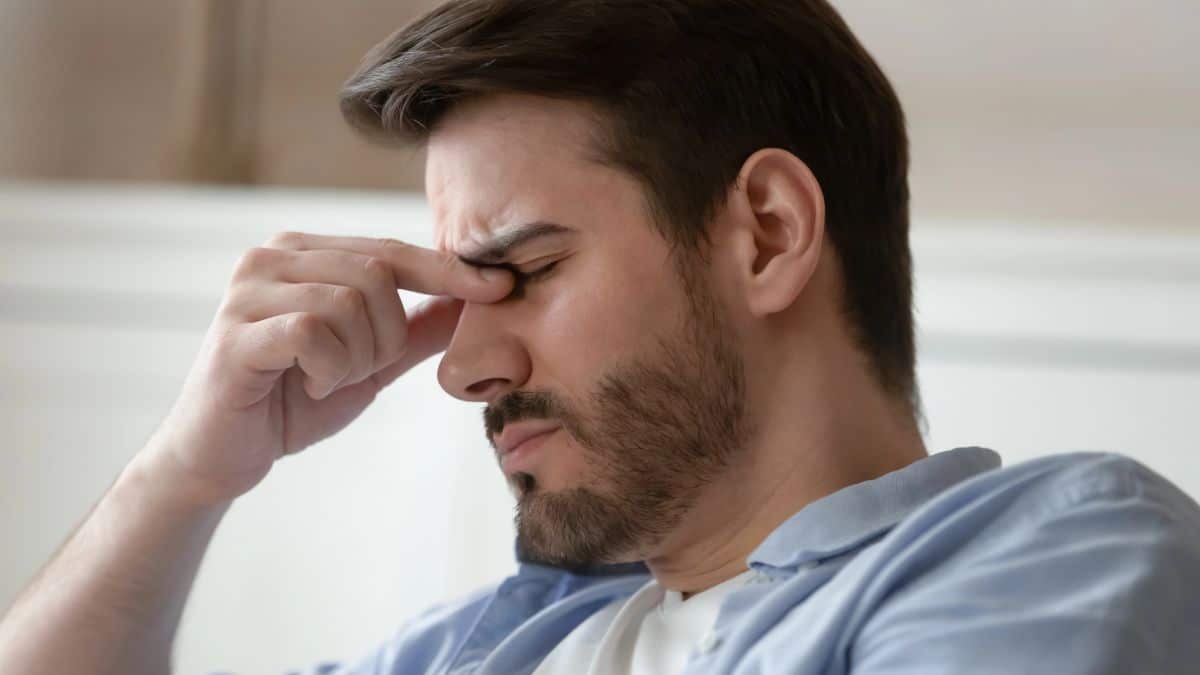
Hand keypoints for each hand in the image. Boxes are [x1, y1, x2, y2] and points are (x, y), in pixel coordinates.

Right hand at [143, 231, 511, 504]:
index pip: (393, 250)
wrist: (223, 455)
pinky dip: (327, 370)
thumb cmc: (293, 399)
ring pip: (349, 304)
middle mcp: (271, 257)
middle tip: (355, 371)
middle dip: (387, 337)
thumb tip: (476, 298)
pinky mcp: (234, 332)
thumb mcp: (370, 361)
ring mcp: (247, 290)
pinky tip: (306, 386)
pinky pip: (313, 335)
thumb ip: (417, 328)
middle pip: (378, 275)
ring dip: (356, 359)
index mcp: (305, 253)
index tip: (501, 285)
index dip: (449, 268)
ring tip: (325, 380)